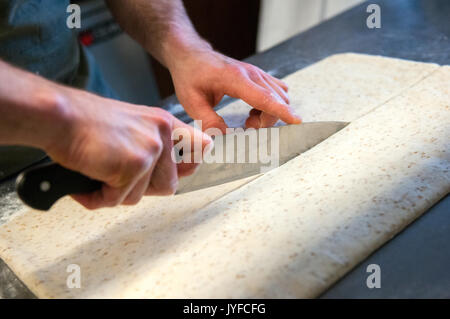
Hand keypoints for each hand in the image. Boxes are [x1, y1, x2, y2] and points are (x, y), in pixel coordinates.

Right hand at [44, 87, 211, 208]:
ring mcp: (150, 150)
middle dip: (140, 189)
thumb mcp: (131, 126)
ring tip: (95, 175)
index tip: (183, 171)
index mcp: (163, 124)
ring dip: (114, 193)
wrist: (60, 117)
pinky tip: (86, 182)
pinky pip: (117, 199)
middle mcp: (162, 135)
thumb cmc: (85, 122)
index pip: (199, 148)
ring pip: (140, 196)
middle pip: (168, 186)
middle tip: (115, 177)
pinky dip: (97, 198)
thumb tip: (170, 175)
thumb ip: (152, 146)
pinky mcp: (133, 166)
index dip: (192, 165)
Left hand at [167, 47, 301, 131]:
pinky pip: (275, 91)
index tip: (296, 121)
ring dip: (269, 114)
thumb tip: (224, 137)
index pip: (264, 97)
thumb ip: (208, 120)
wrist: (191, 54)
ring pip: (279, 96)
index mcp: (235, 79)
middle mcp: (250, 73)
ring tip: (248, 120)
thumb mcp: (191, 101)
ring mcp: (256, 72)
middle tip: (246, 127)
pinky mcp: (257, 75)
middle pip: (275, 100)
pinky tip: (253, 111)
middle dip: (267, 120)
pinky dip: (270, 105)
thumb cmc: (190, 75)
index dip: (281, 111)